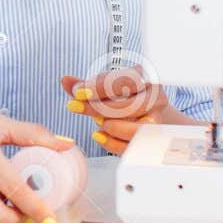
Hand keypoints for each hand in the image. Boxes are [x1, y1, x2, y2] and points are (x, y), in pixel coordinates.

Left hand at [60, 70, 194, 153]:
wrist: (147, 110)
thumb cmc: (123, 96)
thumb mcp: (105, 86)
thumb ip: (85, 84)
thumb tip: (65, 80)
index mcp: (145, 77)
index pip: (123, 82)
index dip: (98, 87)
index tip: (78, 93)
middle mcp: (156, 97)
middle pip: (128, 106)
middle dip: (97, 108)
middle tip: (75, 107)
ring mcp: (157, 118)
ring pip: (136, 128)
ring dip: (110, 126)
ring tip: (97, 121)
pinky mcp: (153, 138)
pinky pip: (133, 145)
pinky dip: (112, 143)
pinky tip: (98, 135)